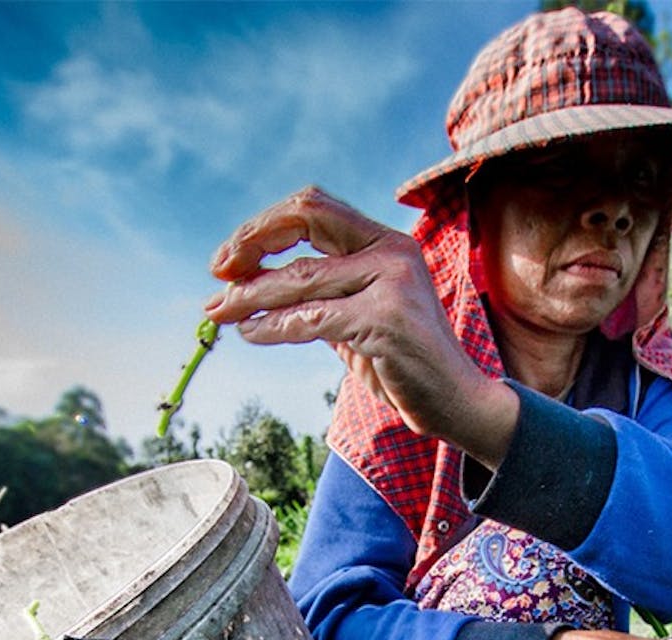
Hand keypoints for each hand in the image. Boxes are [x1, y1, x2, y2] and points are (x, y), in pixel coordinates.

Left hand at [205, 186, 518, 467]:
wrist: (455, 401)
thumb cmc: (401, 361)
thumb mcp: (356, 315)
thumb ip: (317, 293)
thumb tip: (249, 282)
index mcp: (384, 240)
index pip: (313, 207)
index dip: (264, 226)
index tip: (228, 258)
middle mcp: (391, 250)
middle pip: (305, 218)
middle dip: (252, 240)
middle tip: (217, 272)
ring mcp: (391, 282)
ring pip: (301, 278)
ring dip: (250, 295)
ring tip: (217, 311)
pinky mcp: (385, 320)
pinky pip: (311, 319)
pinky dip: (273, 327)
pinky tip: (249, 333)